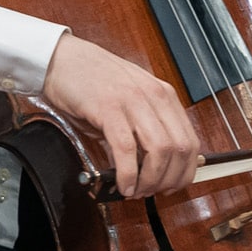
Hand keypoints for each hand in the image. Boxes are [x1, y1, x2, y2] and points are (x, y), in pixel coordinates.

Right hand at [42, 35, 198, 199]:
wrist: (61, 58)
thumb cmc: (91, 79)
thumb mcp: (126, 104)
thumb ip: (138, 132)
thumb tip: (142, 168)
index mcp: (162, 95)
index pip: (190, 141)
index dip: (185, 171)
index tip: (172, 186)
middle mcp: (153, 96)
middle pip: (179, 149)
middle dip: (168, 180)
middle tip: (152, 192)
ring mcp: (132, 100)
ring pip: (159, 150)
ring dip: (150, 180)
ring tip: (136, 190)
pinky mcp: (108, 107)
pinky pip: (126, 148)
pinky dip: (128, 173)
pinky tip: (123, 184)